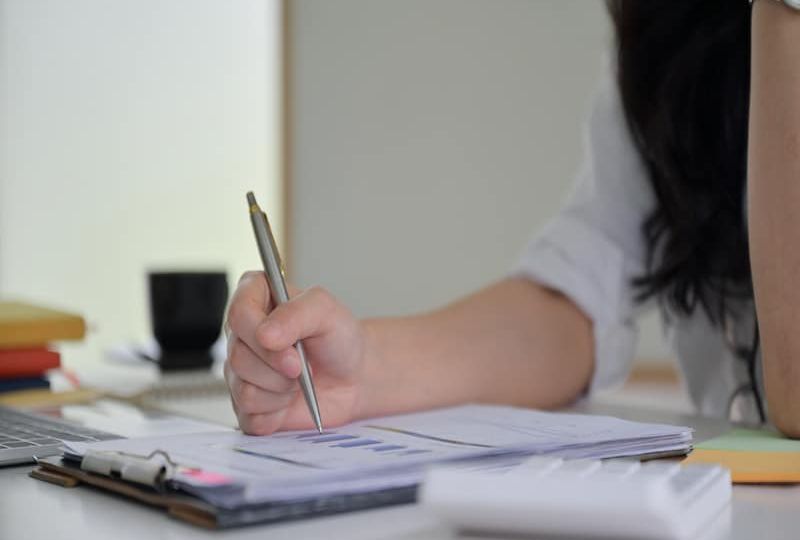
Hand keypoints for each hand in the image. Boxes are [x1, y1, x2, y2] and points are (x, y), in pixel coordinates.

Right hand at [224, 271, 365, 434]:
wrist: (352, 377)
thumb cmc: (338, 339)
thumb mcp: (326, 311)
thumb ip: (296, 313)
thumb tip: (264, 334)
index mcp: (255, 299)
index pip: (238, 314)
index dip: (261, 333)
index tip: (291, 346)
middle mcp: (241, 335)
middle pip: (238, 356)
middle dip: (278, 367)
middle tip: (303, 365)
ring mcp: (239, 371)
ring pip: (243, 389)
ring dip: (281, 390)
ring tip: (298, 380)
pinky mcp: (245, 405)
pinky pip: (249, 416)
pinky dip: (277, 412)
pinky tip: (290, 399)